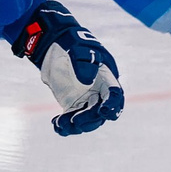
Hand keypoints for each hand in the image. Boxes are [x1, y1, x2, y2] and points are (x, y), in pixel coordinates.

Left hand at [7, 1, 123, 135]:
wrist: (56, 45)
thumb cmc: (72, 44)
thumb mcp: (78, 49)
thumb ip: (84, 63)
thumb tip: (87, 81)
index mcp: (106, 78)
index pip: (114, 94)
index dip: (113, 105)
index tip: (105, 112)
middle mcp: (98, 91)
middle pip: (100, 112)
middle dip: (89, 118)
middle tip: (74, 121)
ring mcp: (85, 99)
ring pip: (86, 119)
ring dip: (75, 125)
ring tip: (61, 125)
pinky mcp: (72, 104)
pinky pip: (72, 118)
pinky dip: (65, 125)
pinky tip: (56, 127)